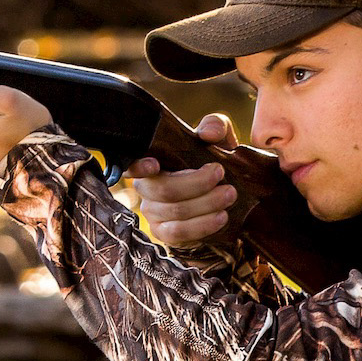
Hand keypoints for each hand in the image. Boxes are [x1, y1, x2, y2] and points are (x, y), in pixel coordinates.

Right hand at [126, 111, 240, 246]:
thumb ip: (214, 127)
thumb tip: (209, 133)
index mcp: (151, 161)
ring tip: (230, 195)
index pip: (132, 164)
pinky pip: (178, 233)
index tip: (155, 164)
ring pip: (175, 211)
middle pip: (164, 190)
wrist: (222, 193)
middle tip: (221, 175)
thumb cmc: (212, 161)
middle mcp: (146, 187)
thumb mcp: (217, 138)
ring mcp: (152, 212)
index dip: (138, 166)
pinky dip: (202, 225)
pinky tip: (221, 216)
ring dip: (207, 204)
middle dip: (197, 184)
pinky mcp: (164, 233)